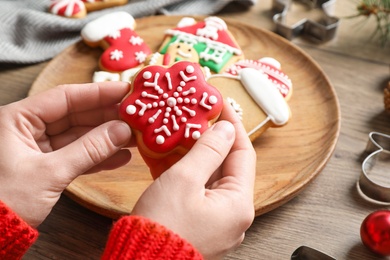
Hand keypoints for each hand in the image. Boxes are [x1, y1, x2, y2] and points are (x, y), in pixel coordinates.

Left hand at [0, 82, 132, 226]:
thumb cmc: (5, 201)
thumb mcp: (50, 172)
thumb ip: (89, 150)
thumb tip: (122, 131)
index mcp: (17, 119)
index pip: (65, 97)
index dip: (98, 93)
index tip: (125, 91)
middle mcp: (27, 129)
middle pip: (75, 115)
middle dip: (107, 118)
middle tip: (135, 116)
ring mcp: (37, 148)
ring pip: (78, 136)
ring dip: (106, 139)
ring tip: (134, 138)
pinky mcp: (46, 165)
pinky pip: (75, 155)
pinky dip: (97, 157)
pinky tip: (120, 157)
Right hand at [132, 102, 255, 258]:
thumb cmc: (162, 226)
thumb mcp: (184, 179)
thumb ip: (208, 150)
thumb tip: (225, 129)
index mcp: (238, 204)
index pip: (243, 153)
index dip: (232, 126)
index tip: (220, 106)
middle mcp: (232, 214)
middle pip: (225, 166)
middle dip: (207, 139)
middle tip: (194, 117)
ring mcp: (215, 220)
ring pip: (207, 177)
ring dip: (191, 155)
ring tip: (176, 132)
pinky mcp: (198, 223)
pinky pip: (195, 191)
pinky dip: (183, 174)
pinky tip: (166, 156)